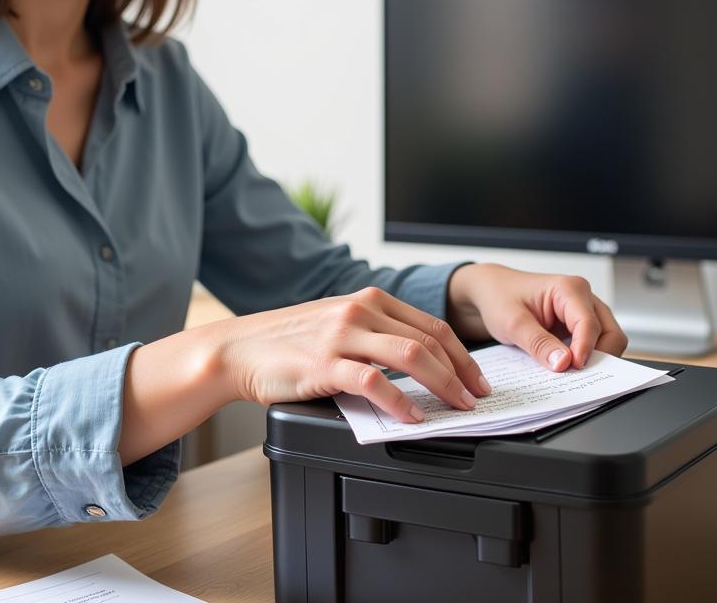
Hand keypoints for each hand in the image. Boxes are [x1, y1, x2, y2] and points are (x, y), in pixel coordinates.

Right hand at [210, 287, 491, 423]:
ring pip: (411, 355)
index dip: (463, 355)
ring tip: (454, 409)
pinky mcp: (324, 364)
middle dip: (461, 373)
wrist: (239, 349)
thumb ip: (375, 333)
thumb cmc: (288, 342)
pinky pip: (374, 382)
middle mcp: (358, 310)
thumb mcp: (338, 323)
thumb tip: (422, 361)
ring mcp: (342, 336)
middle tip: (475, 400)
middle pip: (429, 340)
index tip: (477, 380)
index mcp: (367, 300)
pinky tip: (410, 418)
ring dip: (442, 385)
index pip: (432, 325)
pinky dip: (399, 402)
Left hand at [446, 263, 628, 370]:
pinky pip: (593, 345)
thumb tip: (564, 364)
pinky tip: (567, 368)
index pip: (589, 324)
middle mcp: (582, 297)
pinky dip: (585, 359)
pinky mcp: (579, 326)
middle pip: (610, 334)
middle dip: (598, 357)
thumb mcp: (512, 323)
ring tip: (570, 374)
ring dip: (593, 359)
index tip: (572, 368)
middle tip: (576, 376)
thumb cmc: (499, 297)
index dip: (584, 350)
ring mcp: (584, 311)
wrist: (490, 292)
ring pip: (607, 341)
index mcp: (568, 288)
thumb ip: (538, 343)